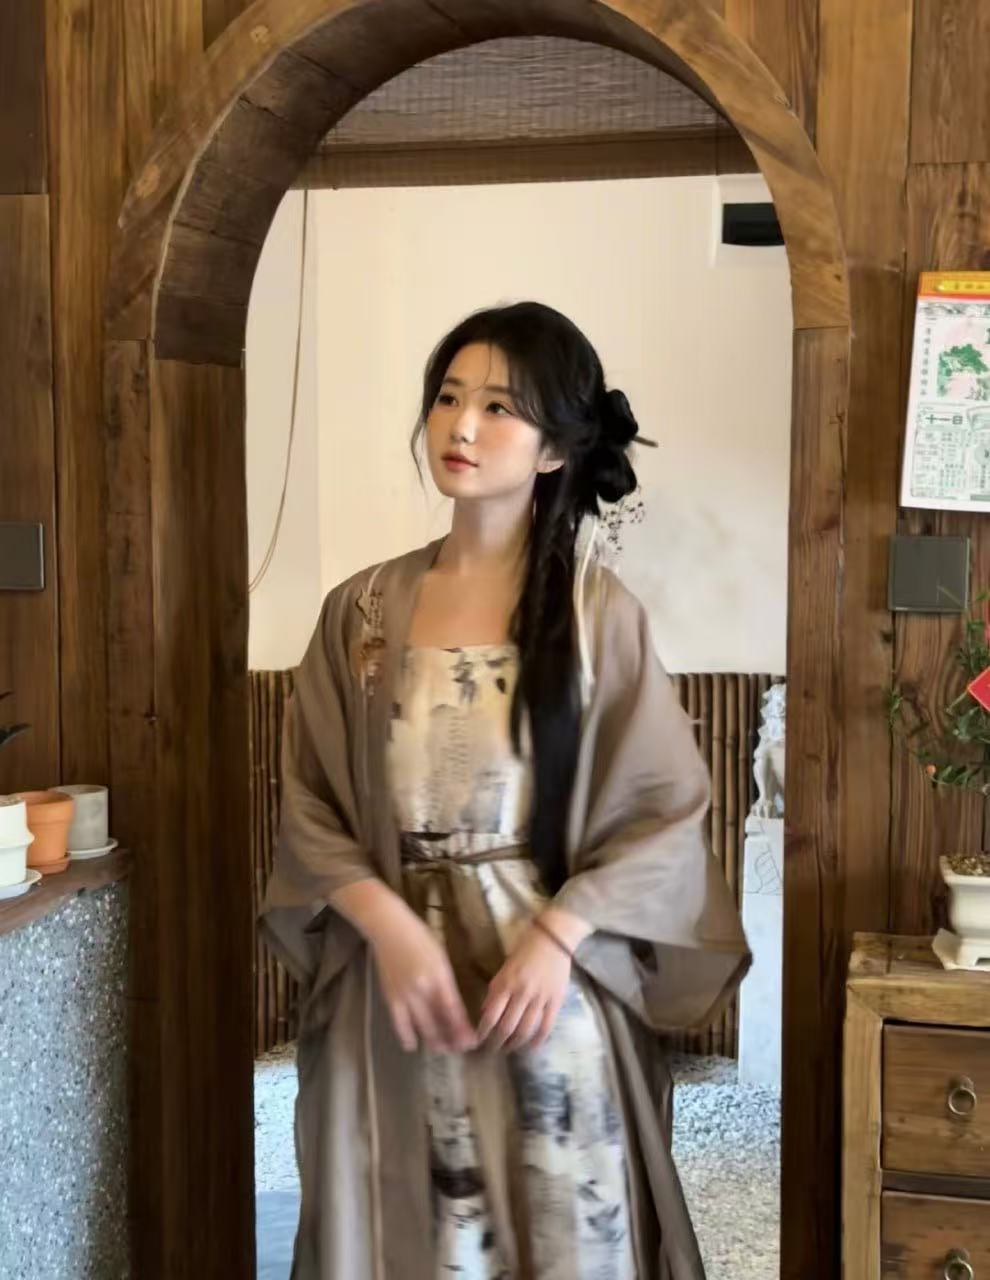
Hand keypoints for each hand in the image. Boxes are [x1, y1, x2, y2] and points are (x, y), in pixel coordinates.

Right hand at [370, 910, 476, 1054]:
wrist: (389, 929)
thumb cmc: (419, 938)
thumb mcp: (440, 957)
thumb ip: (447, 982)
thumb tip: (453, 1006)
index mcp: (439, 976)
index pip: (454, 1010)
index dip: (463, 1029)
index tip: (472, 1042)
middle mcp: (423, 989)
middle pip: (440, 1023)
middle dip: (451, 1040)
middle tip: (460, 1049)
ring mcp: (405, 995)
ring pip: (421, 1027)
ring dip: (433, 1041)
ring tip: (442, 1049)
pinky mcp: (390, 998)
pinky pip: (400, 1024)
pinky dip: (407, 1036)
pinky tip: (413, 1045)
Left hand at [477, 924, 572, 1052]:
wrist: (554, 938)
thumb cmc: (525, 949)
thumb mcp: (505, 967)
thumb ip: (496, 989)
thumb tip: (485, 1012)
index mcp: (505, 982)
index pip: (491, 1015)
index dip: (483, 1032)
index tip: (478, 1041)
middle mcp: (521, 993)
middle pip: (506, 1027)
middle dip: (496, 1043)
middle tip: (491, 1051)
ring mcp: (540, 998)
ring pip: (525, 1030)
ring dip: (514, 1045)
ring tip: (508, 1050)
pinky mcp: (556, 1001)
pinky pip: (545, 1027)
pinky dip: (537, 1041)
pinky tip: (530, 1048)